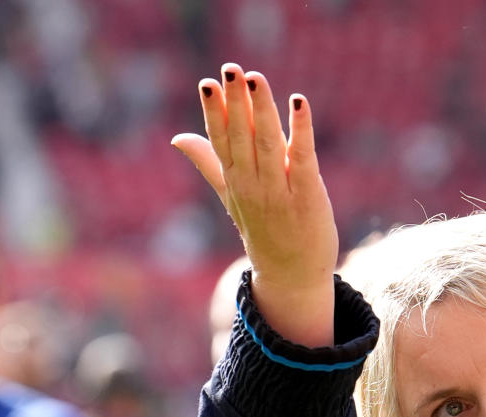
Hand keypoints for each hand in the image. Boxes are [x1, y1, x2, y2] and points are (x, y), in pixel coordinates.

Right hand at [172, 63, 336, 346]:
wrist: (292, 277)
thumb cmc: (264, 233)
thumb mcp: (231, 199)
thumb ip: (209, 164)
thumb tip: (178, 138)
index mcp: (234, 181)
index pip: (220, 140)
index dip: (213, 112)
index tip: (207, 83)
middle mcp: (253, 185)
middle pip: (242, 137)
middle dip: (235, 102)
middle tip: (230, 69)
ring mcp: (279, 191)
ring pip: (269, 143)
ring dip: (263, 109)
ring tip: (255, 78)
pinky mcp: (308, 195)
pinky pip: (303, 157)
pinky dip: (301, 129)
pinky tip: (299, 103)